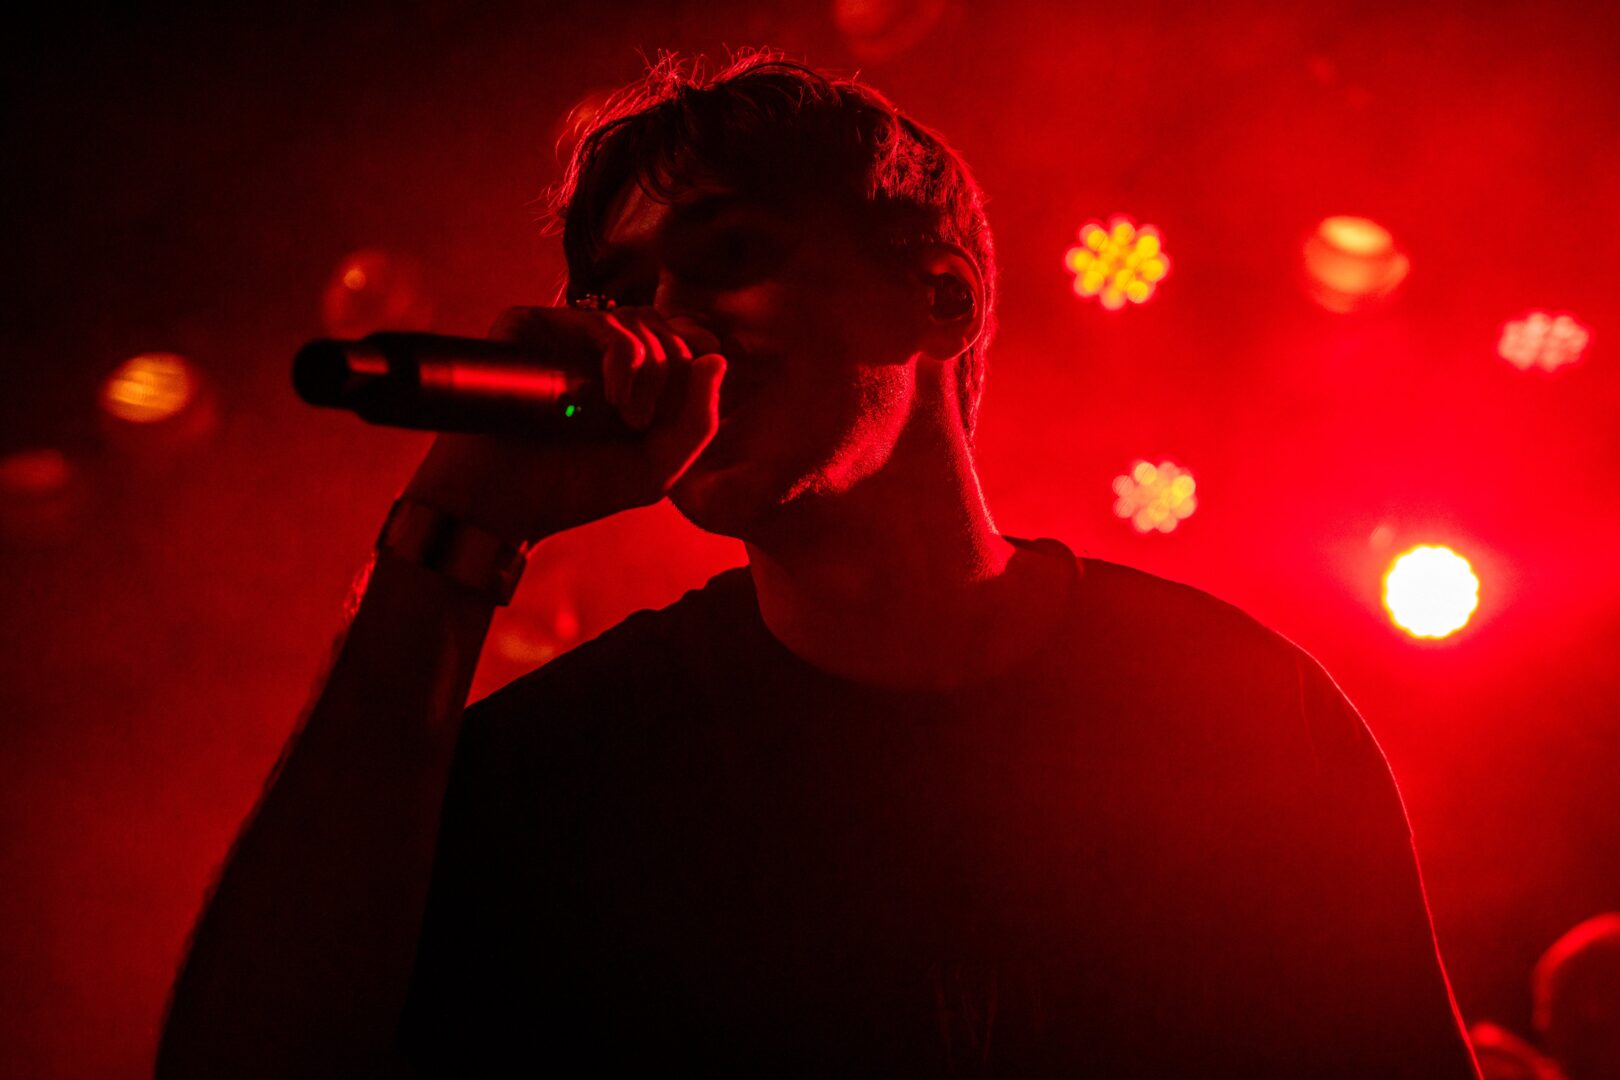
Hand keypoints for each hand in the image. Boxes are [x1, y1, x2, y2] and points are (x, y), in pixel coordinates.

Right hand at [401, 305, 725, 546]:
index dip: (695, 346)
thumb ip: (697, 422)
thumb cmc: (574, 488)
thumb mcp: (655, 467)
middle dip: (674, 372)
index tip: (697, 377)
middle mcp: (592, 347)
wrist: (500, 505)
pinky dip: (621, 358)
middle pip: (663, 328)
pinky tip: (610, 399)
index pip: (676, 336)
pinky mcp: (531, 326)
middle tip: (648, 422)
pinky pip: (598, 321)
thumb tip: (717, 357)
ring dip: (652, 370)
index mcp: (623, 374)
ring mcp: (561, 334)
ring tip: (630, 419)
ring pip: (637, 321)